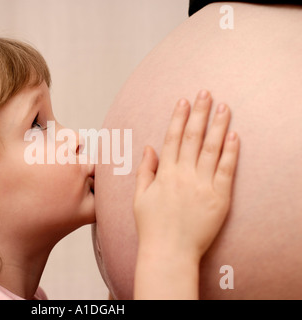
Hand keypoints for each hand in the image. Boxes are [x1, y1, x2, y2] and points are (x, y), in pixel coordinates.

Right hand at [134, 90, 239, 260]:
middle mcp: (183, 175)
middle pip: (193, 137)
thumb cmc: (151, 226)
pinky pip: (226, 170)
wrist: (169, 252)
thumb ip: (144, 170)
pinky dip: (230, 151)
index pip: (172, 138)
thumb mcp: (139, 197)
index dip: (179, 118)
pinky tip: (234, 135)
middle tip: (206, 93)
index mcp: (164, 173)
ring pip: (212, 149)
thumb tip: (148, 147)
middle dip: (199, 113)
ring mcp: (202, 185)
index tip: (183, 101)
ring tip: (224, 106)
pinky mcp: (219, 198)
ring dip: (218, 125)